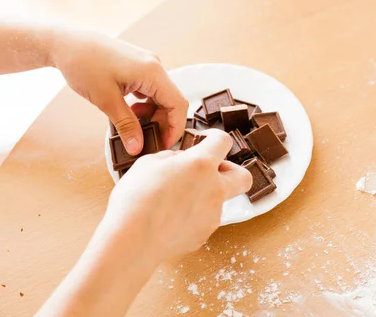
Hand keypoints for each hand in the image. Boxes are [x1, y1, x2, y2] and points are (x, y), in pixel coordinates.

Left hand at [51, 31, 187, 154]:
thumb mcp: (106, 100)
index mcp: (152, 72)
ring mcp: (146, 65)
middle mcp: (154, 66)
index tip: (162, 146)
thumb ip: (126, 125)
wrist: (66, 44)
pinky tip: (129, 111)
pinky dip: (144, 105)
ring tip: (131, 124)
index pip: (178, 104)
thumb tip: (137, 148)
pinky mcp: (137, 66)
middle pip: (171, 101)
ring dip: (151, 115)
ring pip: (160, 97)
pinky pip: (149, 90)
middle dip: (161, 123)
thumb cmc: (84, 66)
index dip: (174, 128)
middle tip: (144, 140)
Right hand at [102, 129, 252, 261]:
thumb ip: (172, 158)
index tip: (207, 139)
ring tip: (175, 199)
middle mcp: (214, 189)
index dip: (215, 137)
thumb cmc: (136, 198)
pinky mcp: (204, 235)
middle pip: (243, 177)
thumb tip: (179, 162)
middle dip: (231, 171)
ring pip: (219, 200)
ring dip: (205, 195)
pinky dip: (193, 216)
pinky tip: (170, 218)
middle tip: (210, 171)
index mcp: (201, 165)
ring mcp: (212, 215)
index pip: (223, 142)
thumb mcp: (149, 163)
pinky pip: (204, 220)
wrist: (132, 238)